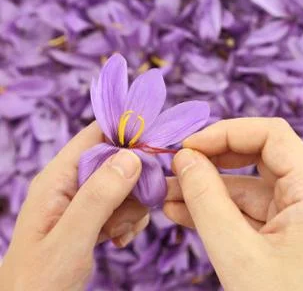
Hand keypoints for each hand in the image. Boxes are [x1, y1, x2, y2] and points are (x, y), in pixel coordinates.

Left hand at [0, 123, 148, 290]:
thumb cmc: (39, 281)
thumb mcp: (70, 239)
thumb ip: (98, 197)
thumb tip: (131, 156)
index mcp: (58, 178)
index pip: (95, 135)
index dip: (127, 134)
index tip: (156, 147)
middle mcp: (70, 184)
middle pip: (118, 161)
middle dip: (135, 182)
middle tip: (135, 209)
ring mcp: (82, 202)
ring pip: (125, 186)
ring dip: (133, 208)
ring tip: (120, 232)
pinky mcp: (92, 219)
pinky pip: (123, 208)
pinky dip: (129, 222)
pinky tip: (120, 240)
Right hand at [163, 118, 302, 290]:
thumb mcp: (236, 253)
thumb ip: (206, 200)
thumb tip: (183, 158)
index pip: (273, 136)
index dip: (227, 132)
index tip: (188, 146)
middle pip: (259, 157)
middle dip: (213, 159)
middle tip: (172, 166)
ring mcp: (297, 218)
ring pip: (248, 188)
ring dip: (207, 188)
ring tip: (165, 193)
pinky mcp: (283, 236)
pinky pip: (247, 213)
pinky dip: (216, 211)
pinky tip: (180, 211)